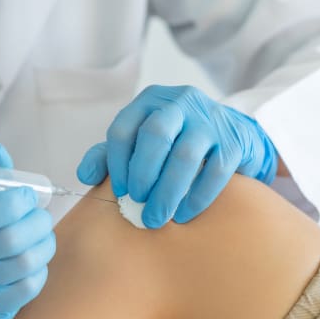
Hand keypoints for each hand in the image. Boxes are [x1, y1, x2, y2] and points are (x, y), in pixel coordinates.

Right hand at [0, 143, 55, 318]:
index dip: (11, 203)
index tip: (27, 195)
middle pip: (9, 241)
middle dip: (37, 223)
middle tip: (40, 216)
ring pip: (25, 263)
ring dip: (44, 244)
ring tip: (41, 235)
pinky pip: (29, 287)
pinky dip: (40, 269)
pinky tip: (35, 258)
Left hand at [77, 85, 277, 228]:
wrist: (234, 134)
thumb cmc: (177, 140)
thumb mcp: (142, 139)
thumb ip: (111, 154)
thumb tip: (85, 174)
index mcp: (150, 101)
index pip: (124, 128)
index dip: (117, 163)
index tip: (119, 191)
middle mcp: (180, 103)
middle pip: (155, 135)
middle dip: (142, 174)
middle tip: (136, 203)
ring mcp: (210, 120)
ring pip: (185, 155)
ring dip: (168, 191)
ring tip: (157, 217)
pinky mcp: (234, 141)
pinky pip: (216, 171)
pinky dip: (197, 197)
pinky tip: (184, 214)